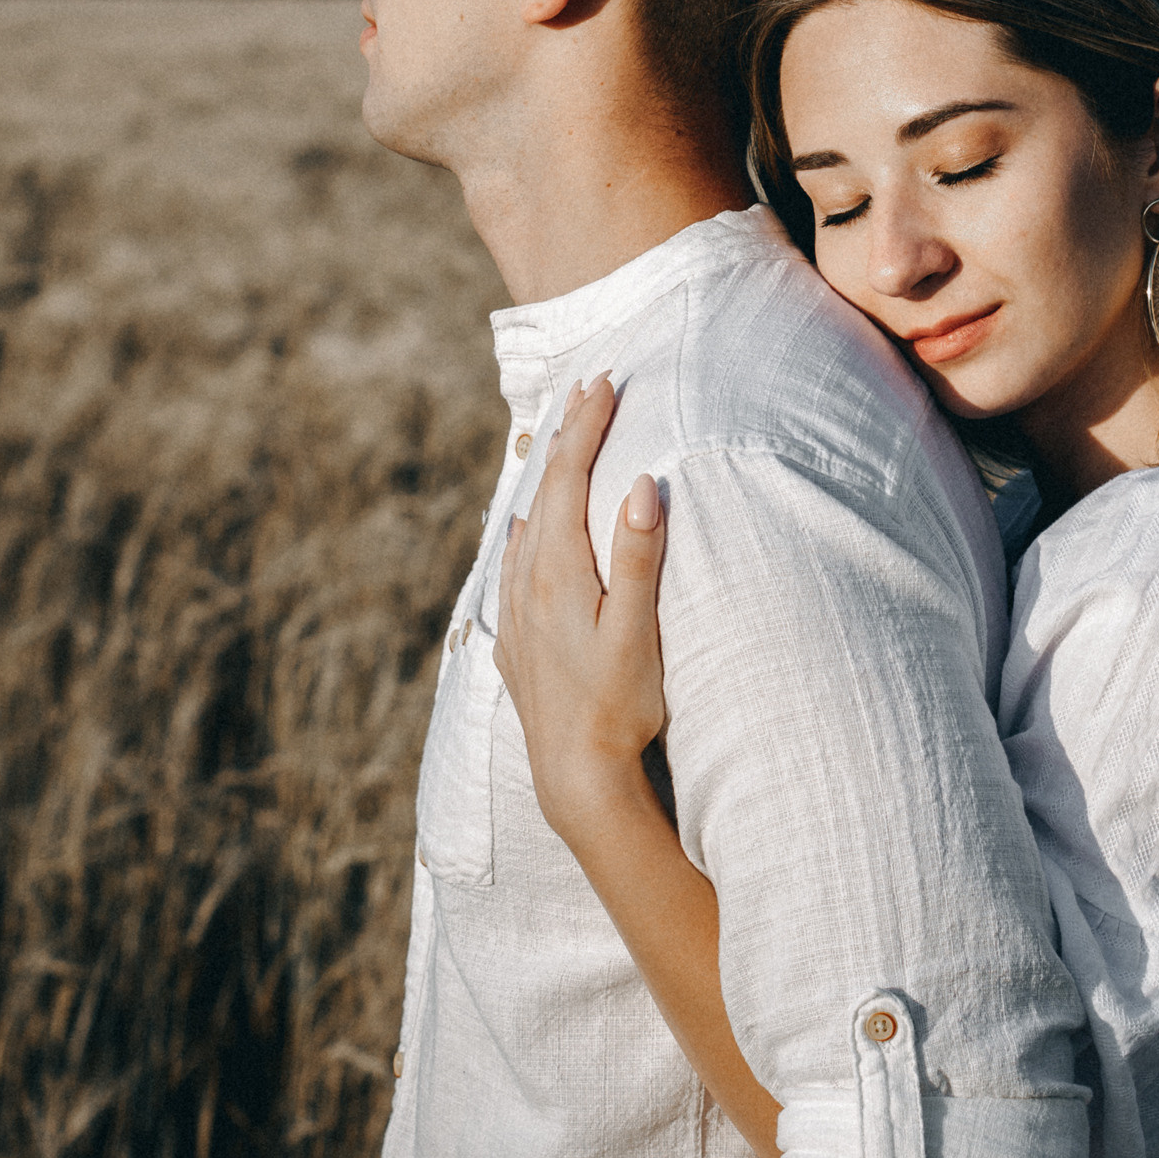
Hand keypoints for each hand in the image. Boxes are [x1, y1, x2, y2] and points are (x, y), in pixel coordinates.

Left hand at [495, 378, 669, 847]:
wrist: (573, 775)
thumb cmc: (617, 706)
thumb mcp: (637, 631)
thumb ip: (639, 557)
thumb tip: (641, 485)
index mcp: (558, 572)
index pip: (569, 479)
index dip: (587, 427)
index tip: (604, 382)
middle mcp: (528, 583)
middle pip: (545, 491)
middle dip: (567, 436)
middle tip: (587, 388)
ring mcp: (518, 611)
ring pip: (527, 523)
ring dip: (548, 478)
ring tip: (562, 442)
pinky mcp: (518, 639)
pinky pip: (517, 562)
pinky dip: (528, 527)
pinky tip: (527, 528)